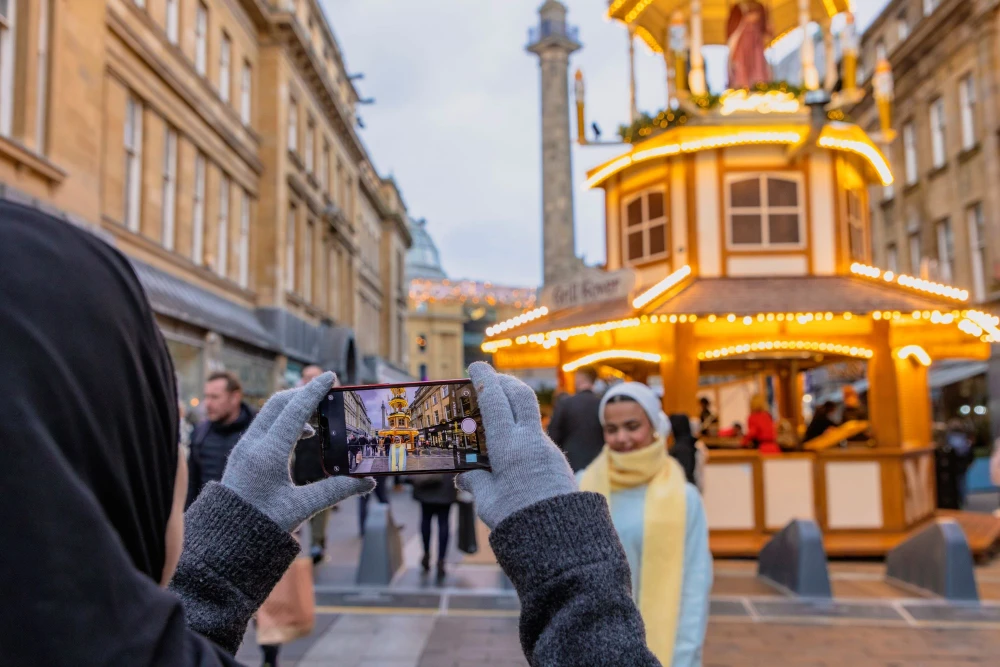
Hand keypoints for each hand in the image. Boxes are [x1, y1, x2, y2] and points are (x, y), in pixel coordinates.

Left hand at [221, 372, 374, 530]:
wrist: (225, 541)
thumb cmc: (262, 526)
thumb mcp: (302, 508)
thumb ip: (336, 491)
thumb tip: (368, 483)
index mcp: (268, 454)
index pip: (294, 410)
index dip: (314, 391)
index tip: (330, 376)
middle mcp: (252, 445)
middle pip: (278, 403)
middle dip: (303, 393)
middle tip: (326, 393)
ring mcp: (244, 448)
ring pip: (269, 412)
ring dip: (293, 406)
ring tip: (317, 416)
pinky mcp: (242, 454)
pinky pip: (264, 425)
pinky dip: (283, 419)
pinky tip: (300, 435)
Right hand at [457, 362, 574, 529]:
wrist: (560, 539)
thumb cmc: (519, 521)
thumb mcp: (487, 501)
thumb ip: (475, 481)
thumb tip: (466, 473)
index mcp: (509, 445)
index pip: (494, 400)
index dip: (484, 379)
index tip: (476, 365)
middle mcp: (531, 441)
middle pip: (520, 395)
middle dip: (504, 382)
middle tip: (490, 379)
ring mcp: (548, 449)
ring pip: (530, 417)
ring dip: (514, 408)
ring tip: (496, 414)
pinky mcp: (557, 461)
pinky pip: (537, 437)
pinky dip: (522, 432)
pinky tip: (511, 447)